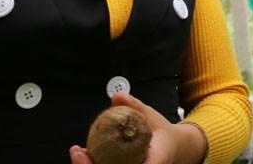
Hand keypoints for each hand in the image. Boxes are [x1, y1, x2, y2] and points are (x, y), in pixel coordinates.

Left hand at [69, 93, 206, 163]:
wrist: (174, 147)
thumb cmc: (163, 135)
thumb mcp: (152, 116)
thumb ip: (135, 106)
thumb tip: (118, 96)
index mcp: (151, 163)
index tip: (91, 155)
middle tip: (78, 153)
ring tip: (78, 153)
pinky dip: (93, 163)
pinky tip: (84, 155)